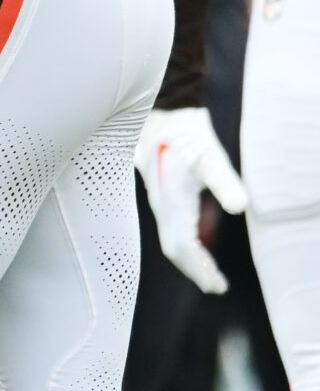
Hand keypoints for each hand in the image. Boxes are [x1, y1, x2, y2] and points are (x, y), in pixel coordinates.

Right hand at [136, 106, 247, 293]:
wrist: (157, 112)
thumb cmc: (183, 132)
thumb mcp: (208, 154)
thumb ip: (223, 181)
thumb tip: (240, 207)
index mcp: (171, 200)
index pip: (182, 246)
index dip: (199, 269)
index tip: (217, 286)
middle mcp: (161, 203)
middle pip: (174, 247)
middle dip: (195, 269)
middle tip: (216, 286)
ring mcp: (158, 198)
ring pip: (170, 238)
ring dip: (190, 259)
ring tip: (209, 271)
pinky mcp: (161, 192)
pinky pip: (169, 226)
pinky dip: (184, 243)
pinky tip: (195, 242)